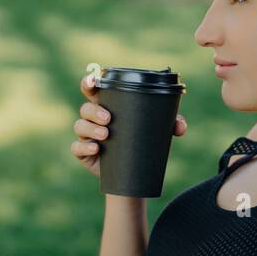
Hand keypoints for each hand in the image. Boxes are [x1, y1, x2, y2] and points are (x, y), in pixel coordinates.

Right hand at [72, 72, 186, 177]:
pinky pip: (76, 147)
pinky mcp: (84, 153)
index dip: (89, 83)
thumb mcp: (157, 131)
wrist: (134, 173)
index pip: (93, 91)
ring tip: (105, 134)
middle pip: (86, 108)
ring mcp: (87, 136)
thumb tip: (180, 126)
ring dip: (90, 128)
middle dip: (94, 111)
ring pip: (80, 125)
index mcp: (108, 107)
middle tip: (109, 119)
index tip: (93, 82)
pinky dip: (84, 146)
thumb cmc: (142, 143)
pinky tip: (96, 148)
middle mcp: (94, 119)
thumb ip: (171, 124)